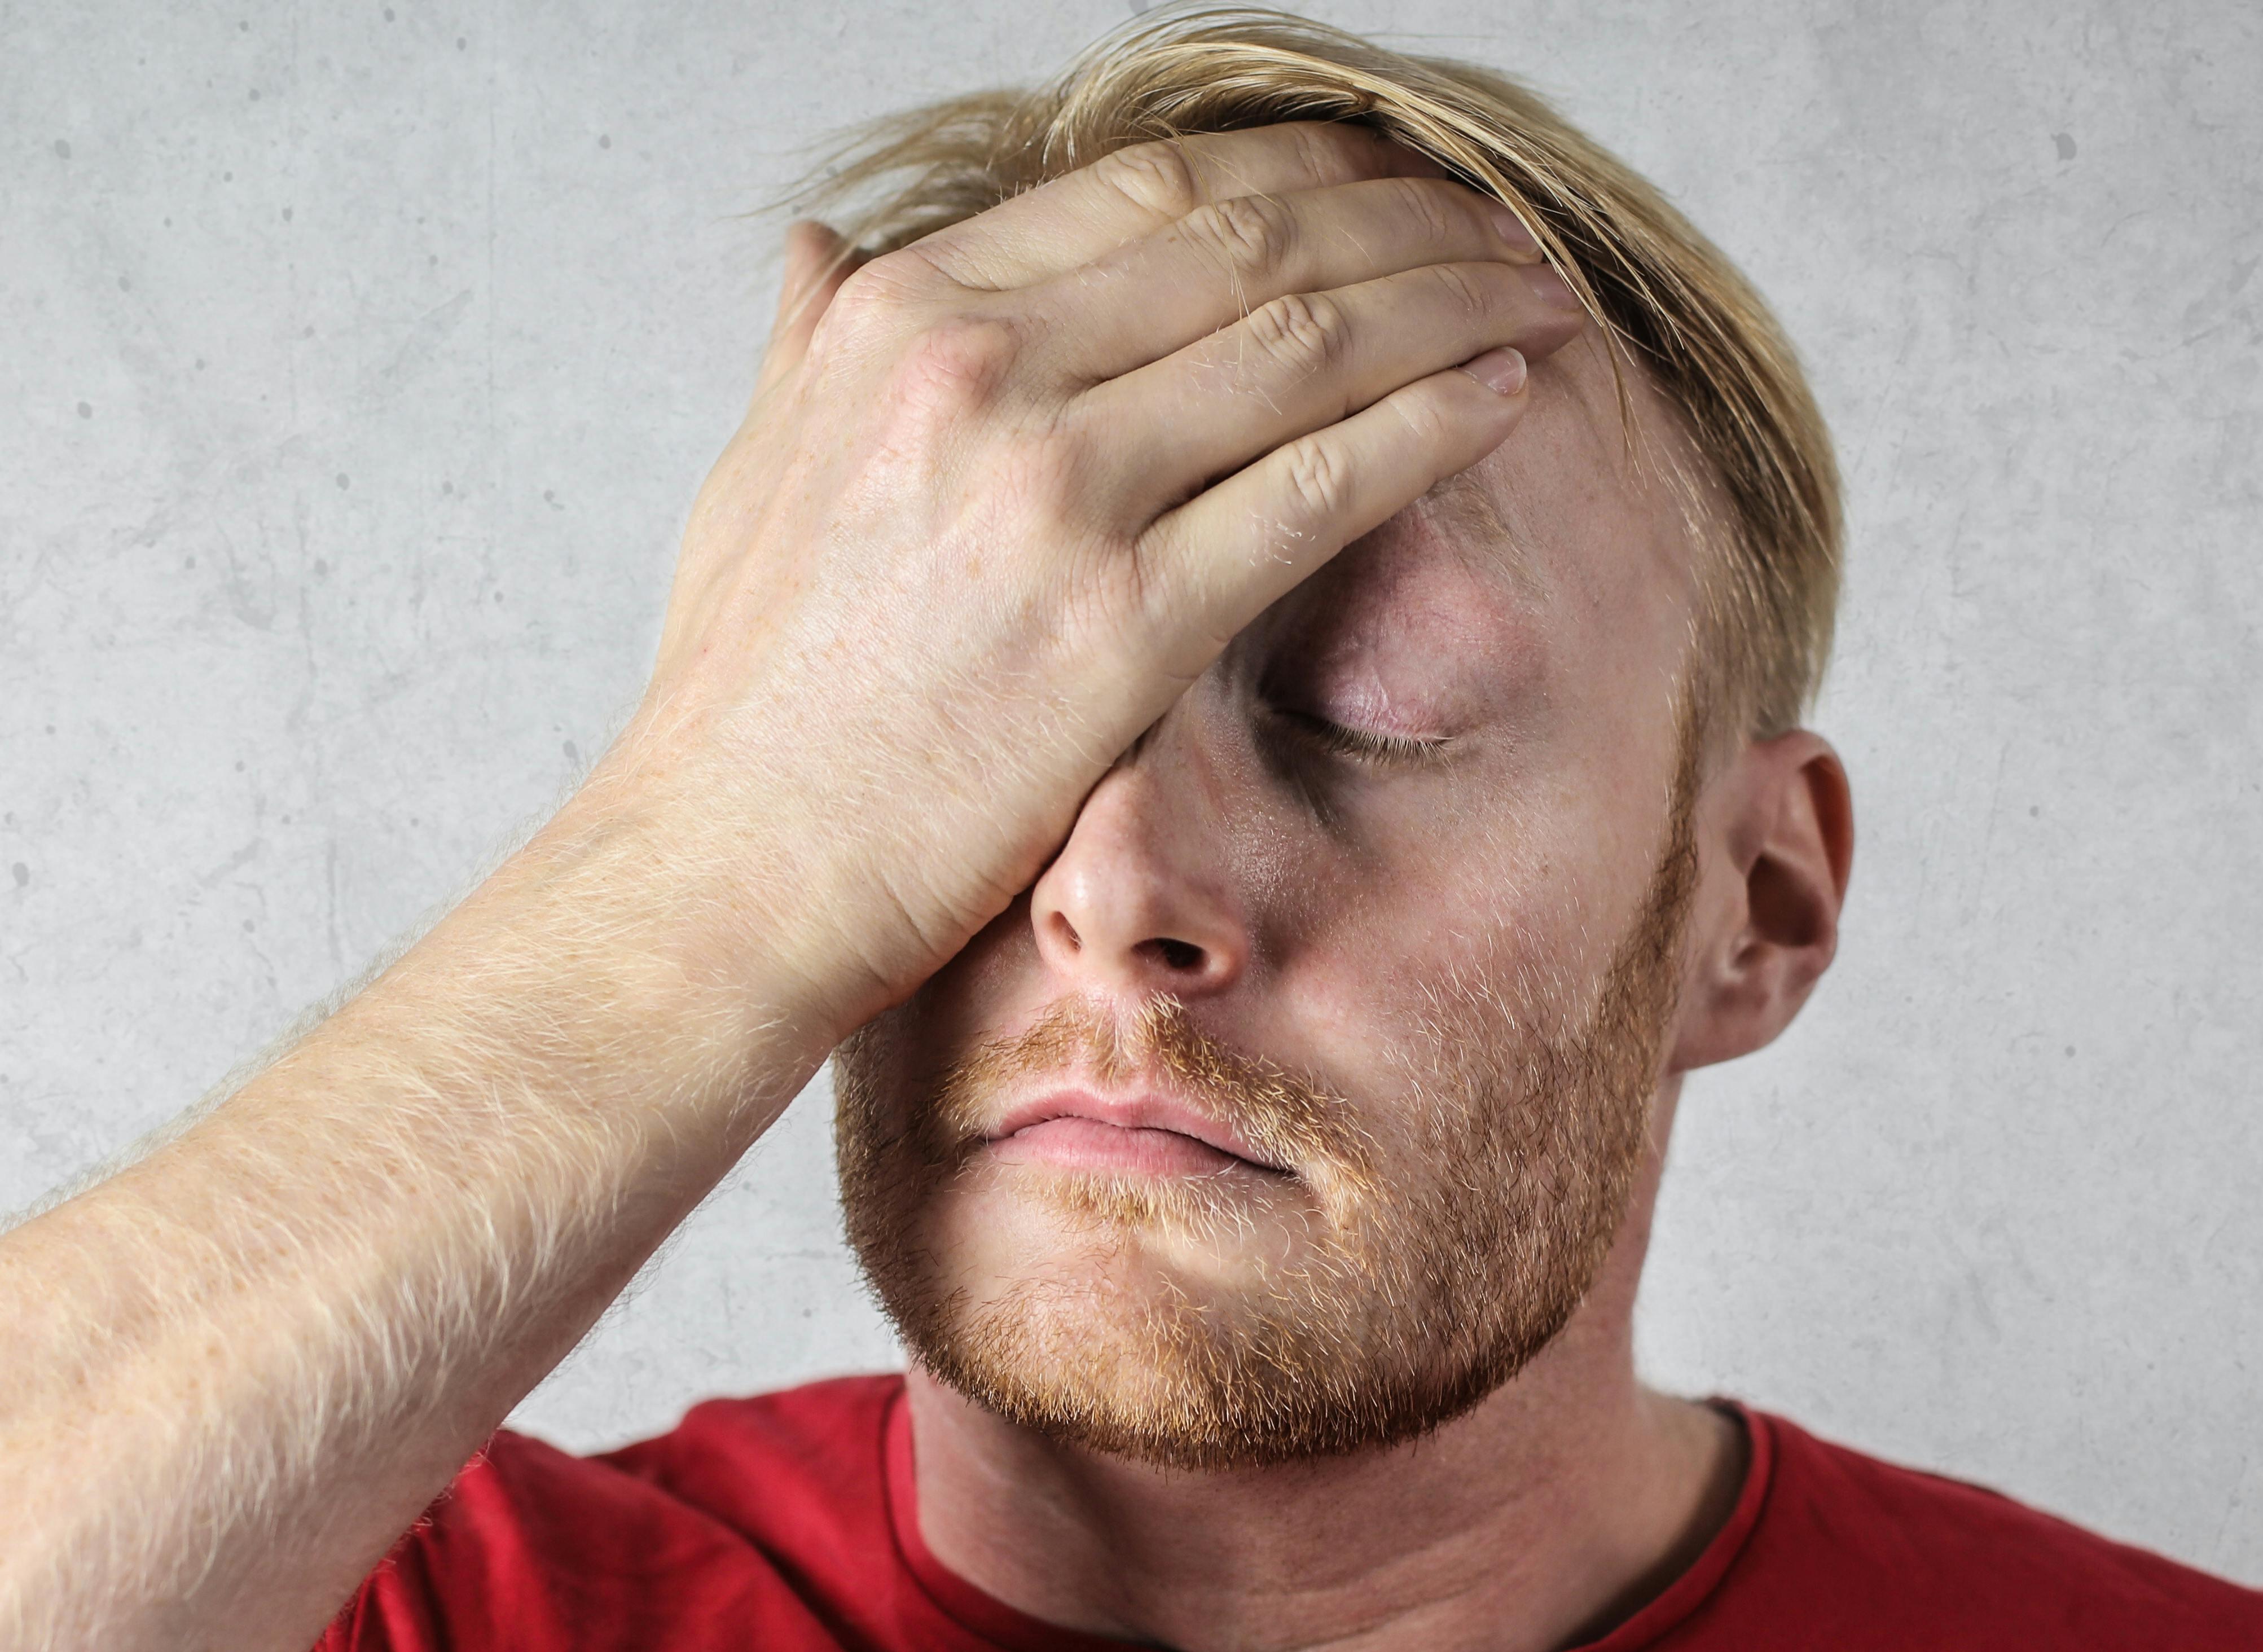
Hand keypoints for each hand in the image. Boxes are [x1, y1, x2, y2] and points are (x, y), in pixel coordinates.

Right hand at [587, 124, 1591, 1034]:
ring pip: (1313, 340)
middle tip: (1501, 226)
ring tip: (1538, 297)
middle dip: (1408, 216)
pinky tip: (1507, 396)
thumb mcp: (751, 471)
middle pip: (1254, 238)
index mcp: (902, 319)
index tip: (1385, 178)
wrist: (724, 873)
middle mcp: (981, 375)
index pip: (1149, 186)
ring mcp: (1056, 494)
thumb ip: (810, 344)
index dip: (1299, 166)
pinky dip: (1434, 423)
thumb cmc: (743, 695)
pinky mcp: (1123, 624)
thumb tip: (826, 247)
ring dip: (1454, 301)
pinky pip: (1324, 486)